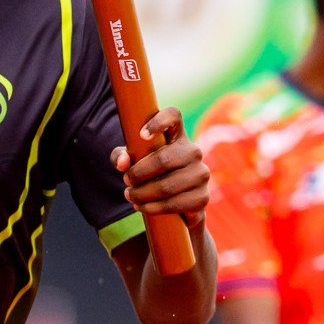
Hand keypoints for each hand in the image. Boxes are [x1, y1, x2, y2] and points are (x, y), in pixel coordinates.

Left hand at [112, 107, 209, 225]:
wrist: (176, 204)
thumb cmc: (150, 174)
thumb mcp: (132, 162)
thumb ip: (120, 157)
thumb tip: (122, 163)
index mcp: (176, 135)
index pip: (173, 116)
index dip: (159, 121)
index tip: (142, 135)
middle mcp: (193, 151)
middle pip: (163, 159)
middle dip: (138, 174)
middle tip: (126, 181)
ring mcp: (201, 174)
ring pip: (167, 185)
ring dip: (143, 194)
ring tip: (130, 196)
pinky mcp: (203, 197)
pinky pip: (175, 204)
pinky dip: (154, 208)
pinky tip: (142, 207)